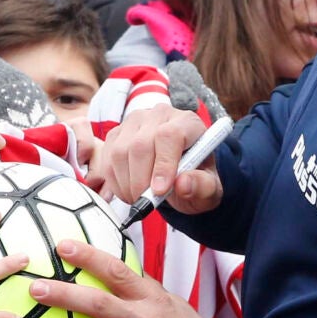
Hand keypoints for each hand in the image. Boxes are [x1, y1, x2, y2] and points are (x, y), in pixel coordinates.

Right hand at [95, 106, 222, 213]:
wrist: (180, 176)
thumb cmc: (195, 179)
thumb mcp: (208, 188)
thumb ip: (201, 187)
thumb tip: (183, 184)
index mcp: (187, 122)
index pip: (169, 136)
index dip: (163, 165)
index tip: (160, 191)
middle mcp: (159, 115)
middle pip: (140, 145)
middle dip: (141, 181)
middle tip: (146, 202)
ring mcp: (135, 122)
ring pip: (120, 152)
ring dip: (126, 183)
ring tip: (139, 198)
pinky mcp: (117, 134)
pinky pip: (107, 158)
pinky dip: (114, 181)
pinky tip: (128, 191)